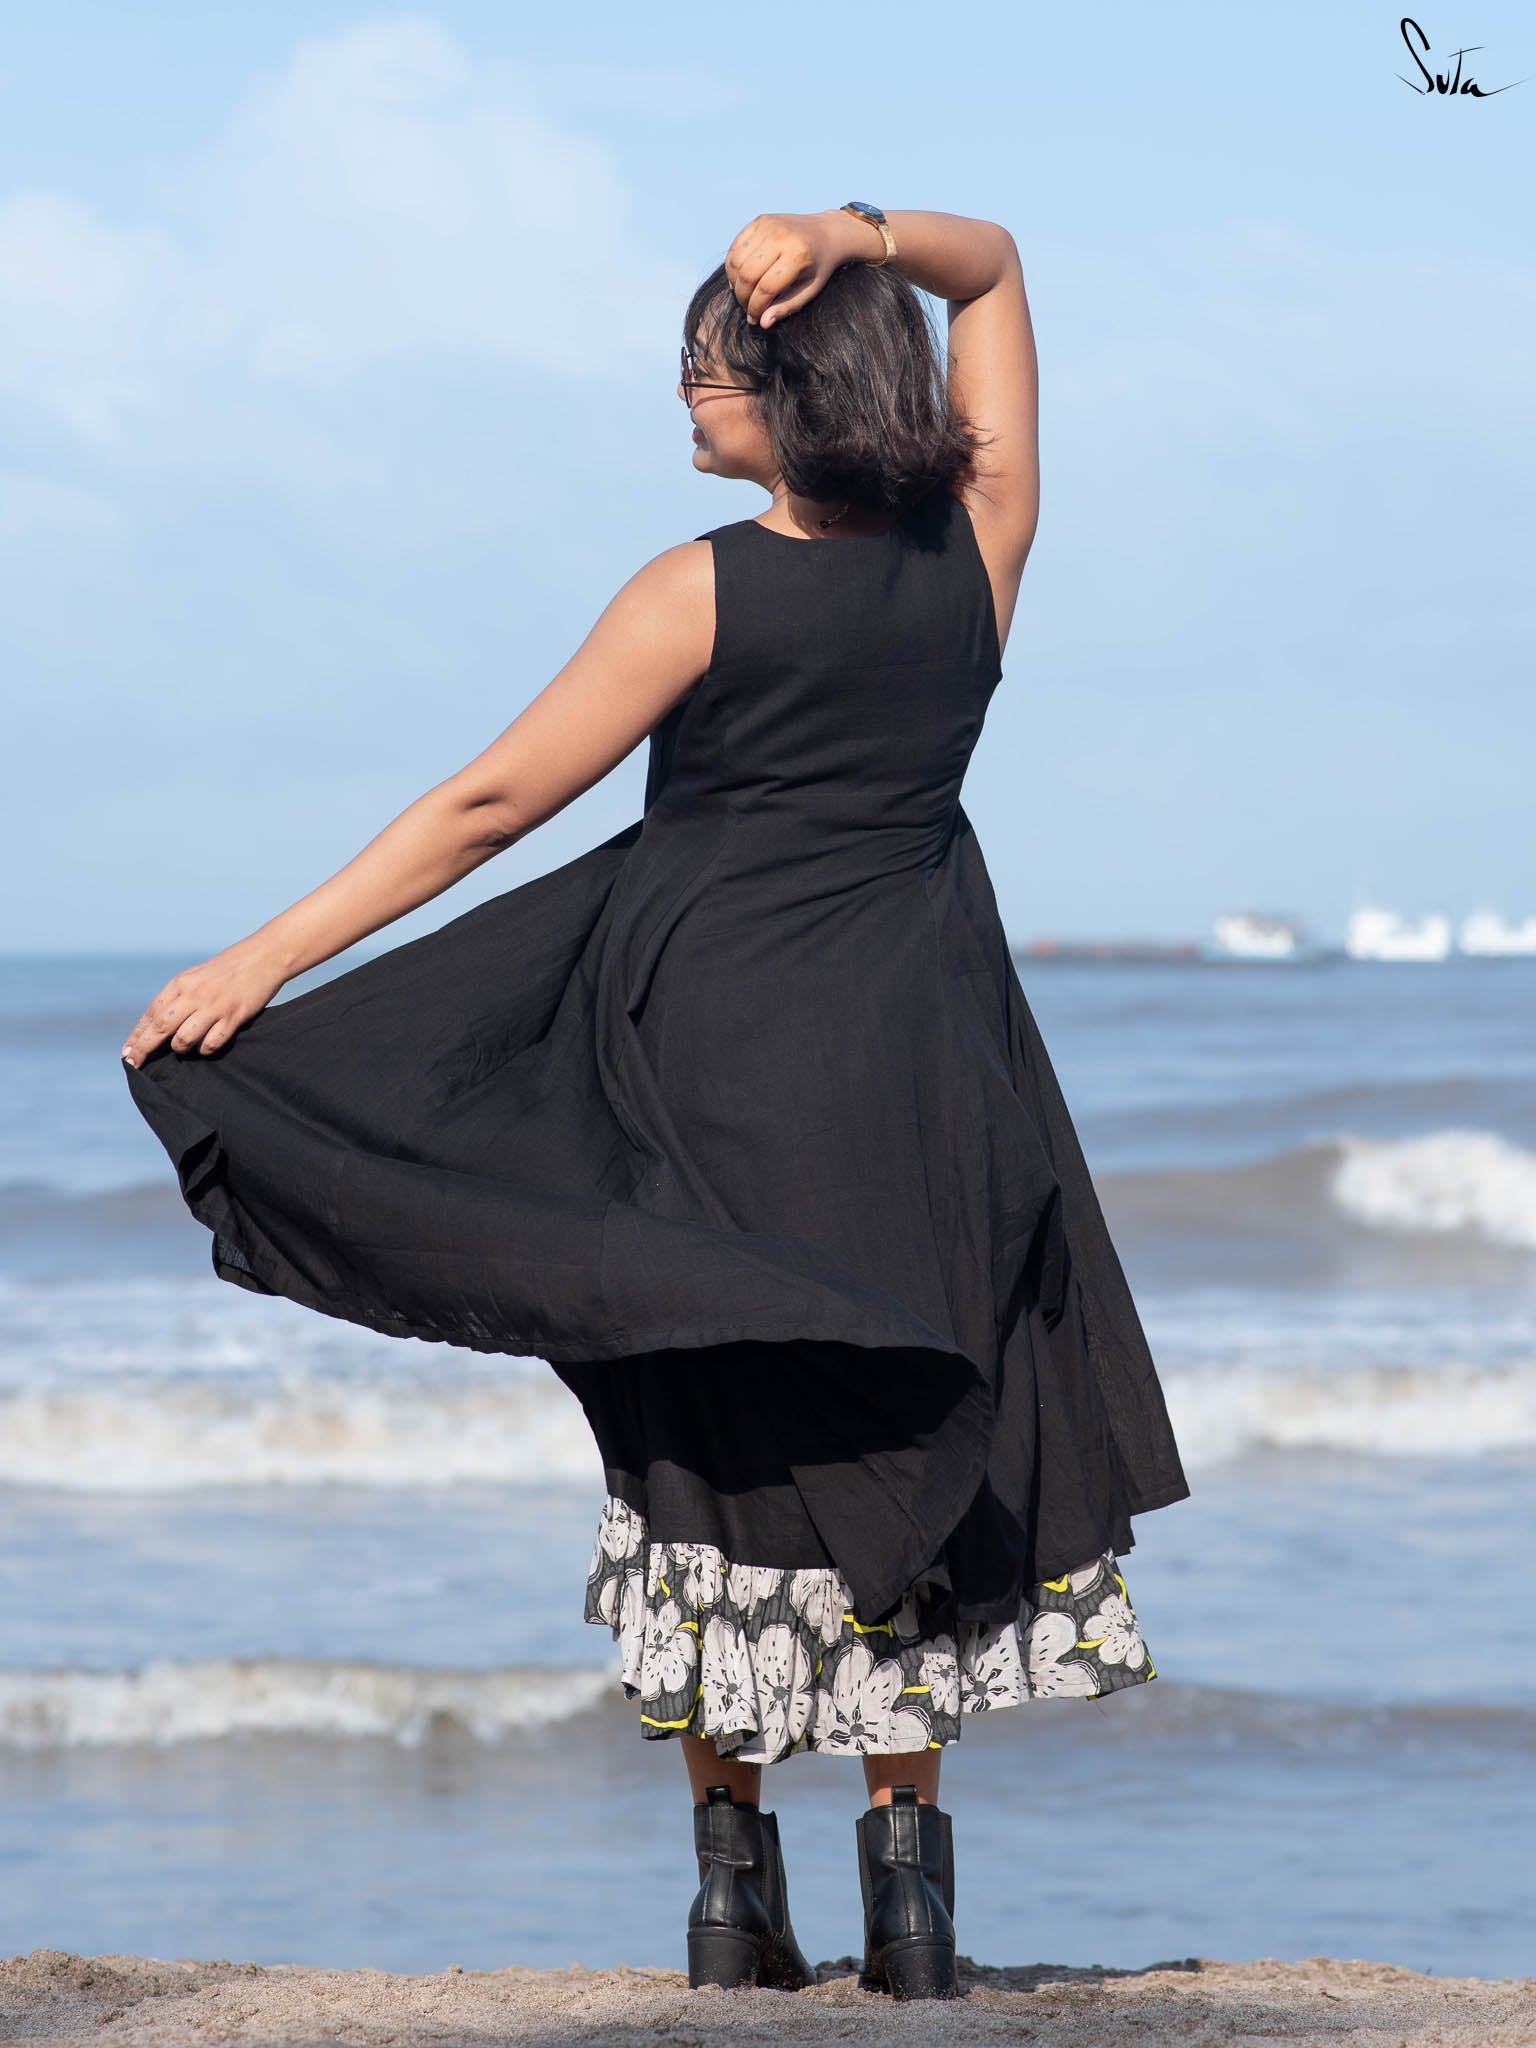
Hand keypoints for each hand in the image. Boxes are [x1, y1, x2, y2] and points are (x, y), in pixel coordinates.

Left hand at [121, 939, 288, 1067]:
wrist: (263, 956)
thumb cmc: (228, 969)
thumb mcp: (197, 976)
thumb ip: (179, 996)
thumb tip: (158, 1024)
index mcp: (181, 983)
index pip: (152, 1014)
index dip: (137, 1035)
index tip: (127, 1053)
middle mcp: (194, 995)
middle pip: (161, 1028)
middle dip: (145, 1048)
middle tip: (135, 1063)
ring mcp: (214, 1006)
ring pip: (184, 1039)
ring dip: (180, 1048)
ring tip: (184, 1048)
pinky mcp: (233, 1016)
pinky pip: (211, 1043)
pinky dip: (205, 1049)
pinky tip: (206, 1046)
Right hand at [724, 210, 869, 329]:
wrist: (827, 232)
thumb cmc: (818, 267)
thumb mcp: (809, 290)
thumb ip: (787, 307)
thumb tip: (763, 323)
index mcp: (798, 256)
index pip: (766, 288)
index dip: (756, 308)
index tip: (754, 319)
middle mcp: (781, 237)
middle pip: (747, 275)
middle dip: (742, 297)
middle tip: (747, 307)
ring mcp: (769, 225)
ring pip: (736, 261)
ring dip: (734, 282)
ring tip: (743, 293)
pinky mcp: (760, 220)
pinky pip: (735, 246)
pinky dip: (732, 265)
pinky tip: (740, 277)